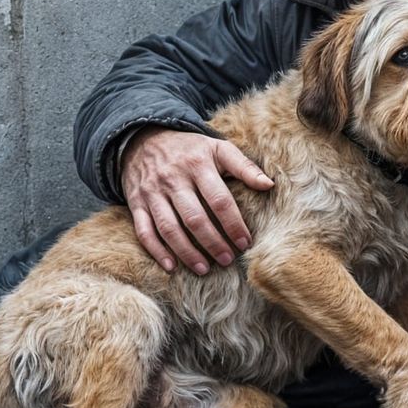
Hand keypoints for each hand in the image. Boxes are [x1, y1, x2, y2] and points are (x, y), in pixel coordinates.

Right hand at [120, 126, 273, 274]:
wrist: (143, 138)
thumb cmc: (189, 149)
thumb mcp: (217, 148)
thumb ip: (244, 166)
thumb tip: (269, 185)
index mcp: (198, 164)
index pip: (219, 200)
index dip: (233, 224)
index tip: (244, 242)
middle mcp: (174, 179)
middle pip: (194, 218)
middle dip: (213, 243)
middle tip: (227, 260)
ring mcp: (153, 192)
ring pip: (169, 228)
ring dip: (187, 252)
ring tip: (204, 269)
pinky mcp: (137, 203)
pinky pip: (144, 230)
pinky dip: (156, 251)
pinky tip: (171, 266)